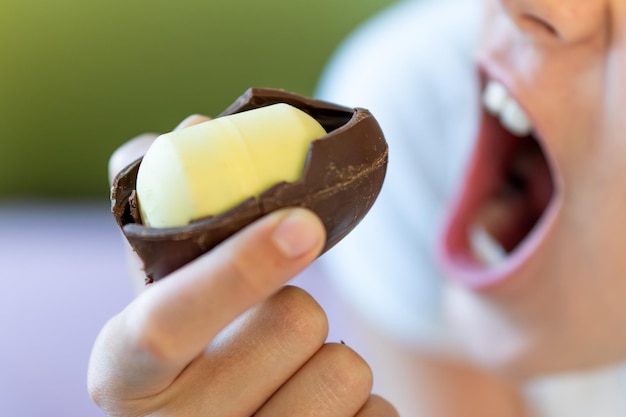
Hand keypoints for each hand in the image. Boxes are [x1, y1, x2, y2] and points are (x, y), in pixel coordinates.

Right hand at [89, 116, 397, 415]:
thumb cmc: (198, 351)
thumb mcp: (166, 295)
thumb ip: (170, 214)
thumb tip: (193, 126)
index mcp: (126, 376)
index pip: (167, 325)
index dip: (236, 269)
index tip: (303, 223)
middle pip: (293, 327)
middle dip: (299, 307)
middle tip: (276, 324)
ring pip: (345, 371)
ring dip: (332, 356)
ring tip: (293, 374)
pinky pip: (378, 415)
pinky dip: (363, 403)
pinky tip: (319, 413)